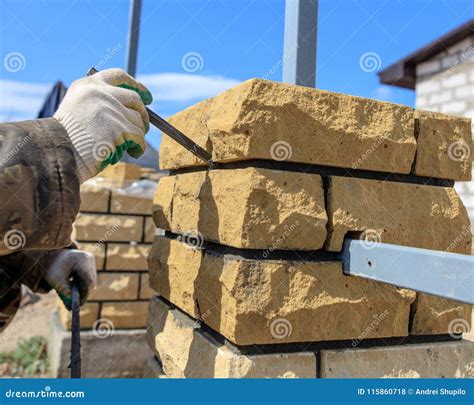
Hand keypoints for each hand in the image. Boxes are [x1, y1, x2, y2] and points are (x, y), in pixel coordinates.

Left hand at [44, 249, 96, 308]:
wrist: (52, 256)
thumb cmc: (53, 268)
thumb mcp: (56, 280)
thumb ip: (65, 291)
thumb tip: (71, 304)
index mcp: (80, 259)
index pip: (88, 279)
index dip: (85, 293)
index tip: (80, 304)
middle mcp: (89, 258)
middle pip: (91, 280)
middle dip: (84, 293)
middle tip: (78, 304)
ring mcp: (91, 259)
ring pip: (92, 279)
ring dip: (84, 289)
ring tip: (77, 298)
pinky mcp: (90, 262)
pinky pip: (90, 276)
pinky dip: (84, 284)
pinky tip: (77, 290)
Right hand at [54, 68, 152, 182]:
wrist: (55, 155)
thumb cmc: (66, 140)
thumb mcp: (78, 111)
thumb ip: (100, 104)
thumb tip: (133, 111)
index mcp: (87, 85)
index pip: (119, 76)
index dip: (136, 86)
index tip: (147, 97)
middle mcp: (99, 93)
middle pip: (134, 100)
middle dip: (143, 115)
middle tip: (144, 128)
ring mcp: (109, 109)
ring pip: (138, 121)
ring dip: (138, 136)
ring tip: (129, 147)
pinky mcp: (117, 128)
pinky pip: (138, 138)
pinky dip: (138, 147)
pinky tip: (133, 152)